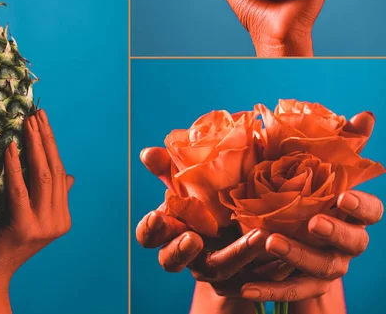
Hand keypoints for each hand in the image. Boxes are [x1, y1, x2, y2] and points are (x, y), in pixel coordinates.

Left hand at [0, 110, 73, 313]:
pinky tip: (10, 147)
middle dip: (45, 138)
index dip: (51, 143)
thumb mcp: (27, 213)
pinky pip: (20, 191)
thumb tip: (69, 175)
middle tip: (36, 113)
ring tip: (27, 122)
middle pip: (53, 169)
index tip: (42, 119)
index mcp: (61, 215)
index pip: (59, 171)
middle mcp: (58, 220)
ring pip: (42, 175)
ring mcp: (44, 226)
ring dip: (34, 145)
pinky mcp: (25, 228)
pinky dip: (15, 167)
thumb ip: (46, 194)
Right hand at [136, 147, 271, 313]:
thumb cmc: (204, 199)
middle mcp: (184, 255)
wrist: (238, 228)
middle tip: (194, 238)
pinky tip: (284, 252)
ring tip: (257, 236)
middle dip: (180, 251)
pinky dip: (268, 265)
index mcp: (168, 230)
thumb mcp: (188, 183)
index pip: (147, 235)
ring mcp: (210, 270)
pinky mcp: (239, 281)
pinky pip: (253, 278)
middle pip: (171, 261)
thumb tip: (148, 152)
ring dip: (237, 254)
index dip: (150, 229)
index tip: (158, 217)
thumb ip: (170, 169)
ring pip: (218, 268)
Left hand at [240, 111, 382, 302]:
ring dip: (299, 258)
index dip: (361, 204)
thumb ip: (336, 142)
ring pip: (323, 268)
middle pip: (352, 243)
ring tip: (270, 244)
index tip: (344, 194)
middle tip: (312, 222)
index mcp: (350, 210)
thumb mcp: (308, 160)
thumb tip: (366, 114)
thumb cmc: (297, 183)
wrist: (274, 221)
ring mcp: (327, 264)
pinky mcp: (304, 282)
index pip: (371, 210)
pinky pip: (292, 290)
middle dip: (335, 232)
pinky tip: (246, 287)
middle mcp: (345, 240)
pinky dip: (272, 289)